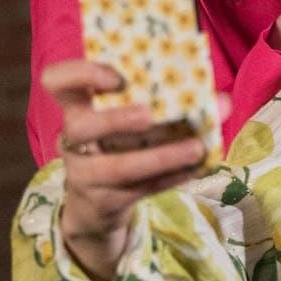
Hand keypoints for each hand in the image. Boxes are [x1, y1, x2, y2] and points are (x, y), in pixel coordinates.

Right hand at [41, 59, 224, 280]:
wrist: (98, 206)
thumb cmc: (122, 145)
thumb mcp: (136, 121)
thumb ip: (174, 104)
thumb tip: (223, 101)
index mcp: (78, 107)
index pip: (57, 81)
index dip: (80, 74)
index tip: (115, 76)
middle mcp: (74, 139)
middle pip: (79, 126)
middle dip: (114, 119)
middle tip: (148, 115)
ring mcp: (84, 173)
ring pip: (114, 166)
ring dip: (158, 157)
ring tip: (195, 148)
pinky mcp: (104, 201)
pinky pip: (138, 190)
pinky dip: (171, 178)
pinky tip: (197, 169)